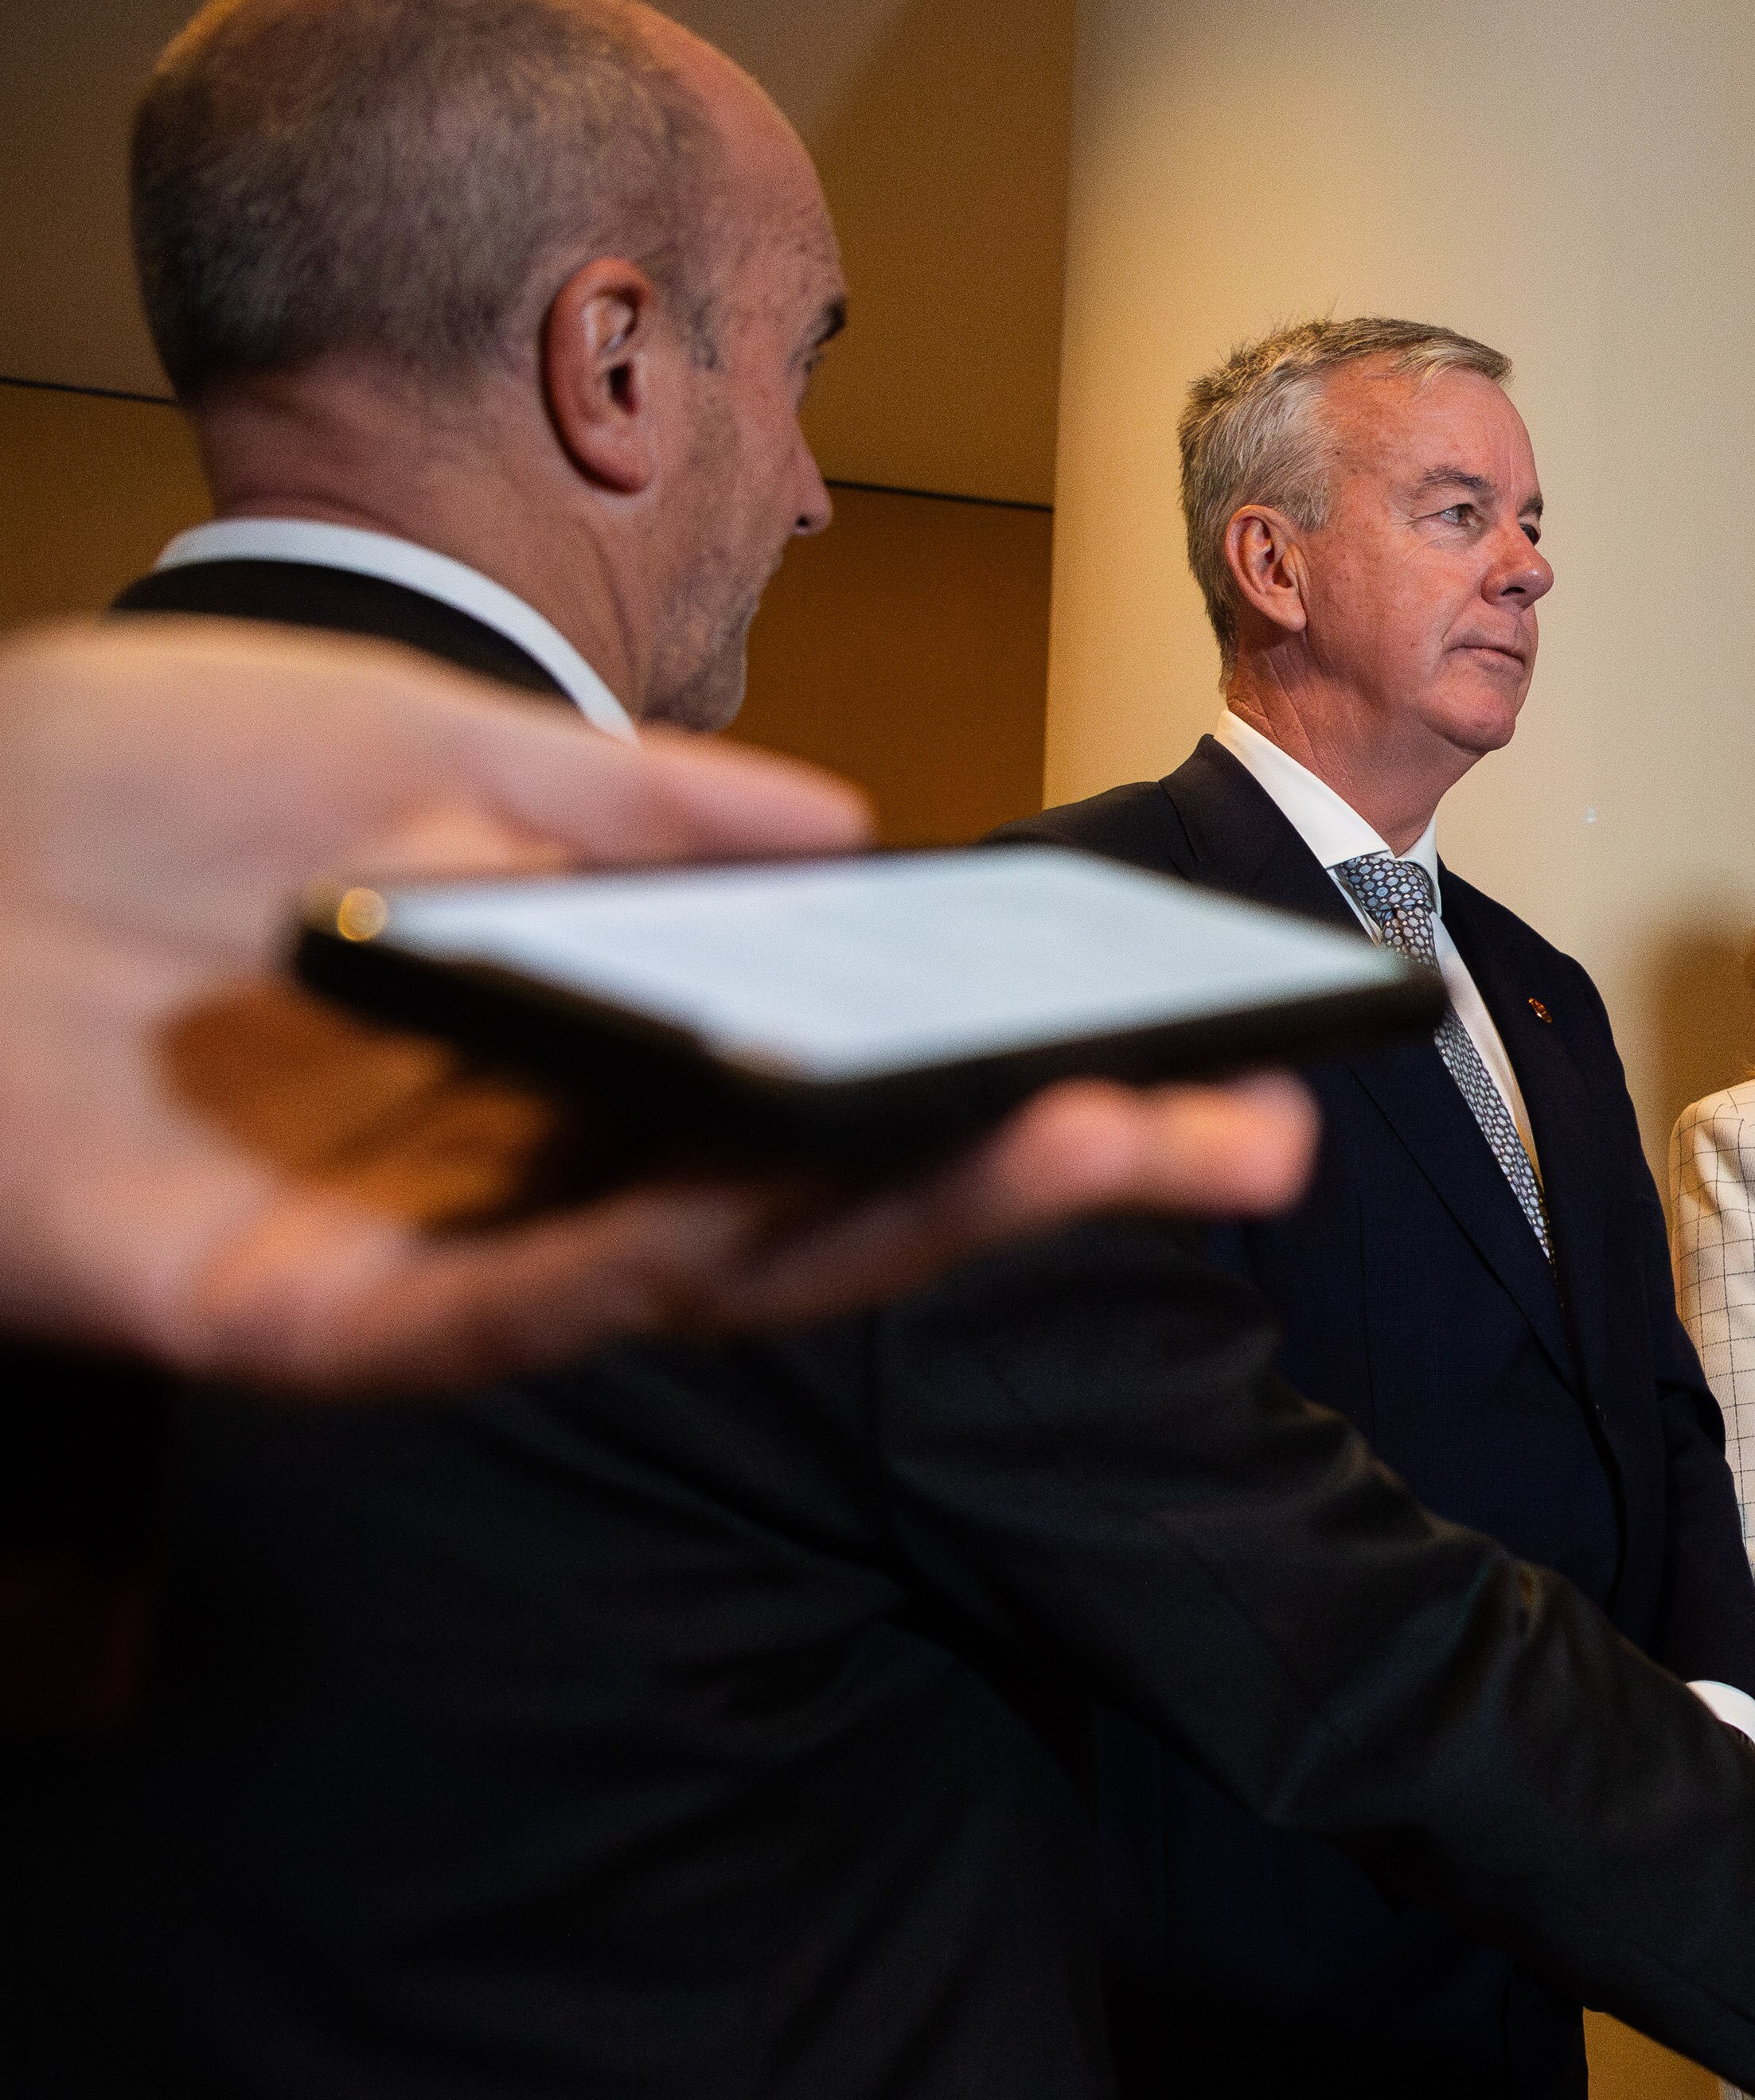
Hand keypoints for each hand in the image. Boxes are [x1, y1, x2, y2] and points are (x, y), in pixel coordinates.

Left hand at [0, 619, 1322, 1394]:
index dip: (1004, 1052)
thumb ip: (632, 799)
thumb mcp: (407, 734)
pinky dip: (694, 1262)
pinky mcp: (318, 1330)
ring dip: (935, 1218)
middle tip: (1257, 1136)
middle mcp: (534, 1161)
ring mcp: (440, 1256)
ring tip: (1117, 1144)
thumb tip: (862, 834)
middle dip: (1051, 1167)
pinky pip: (538, 1312)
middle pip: (835, 1190)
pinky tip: (841, 1209)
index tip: (1171, 1019)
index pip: (833, 1068)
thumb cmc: (90, 782)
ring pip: (731, 1269)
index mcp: (570, 1032)